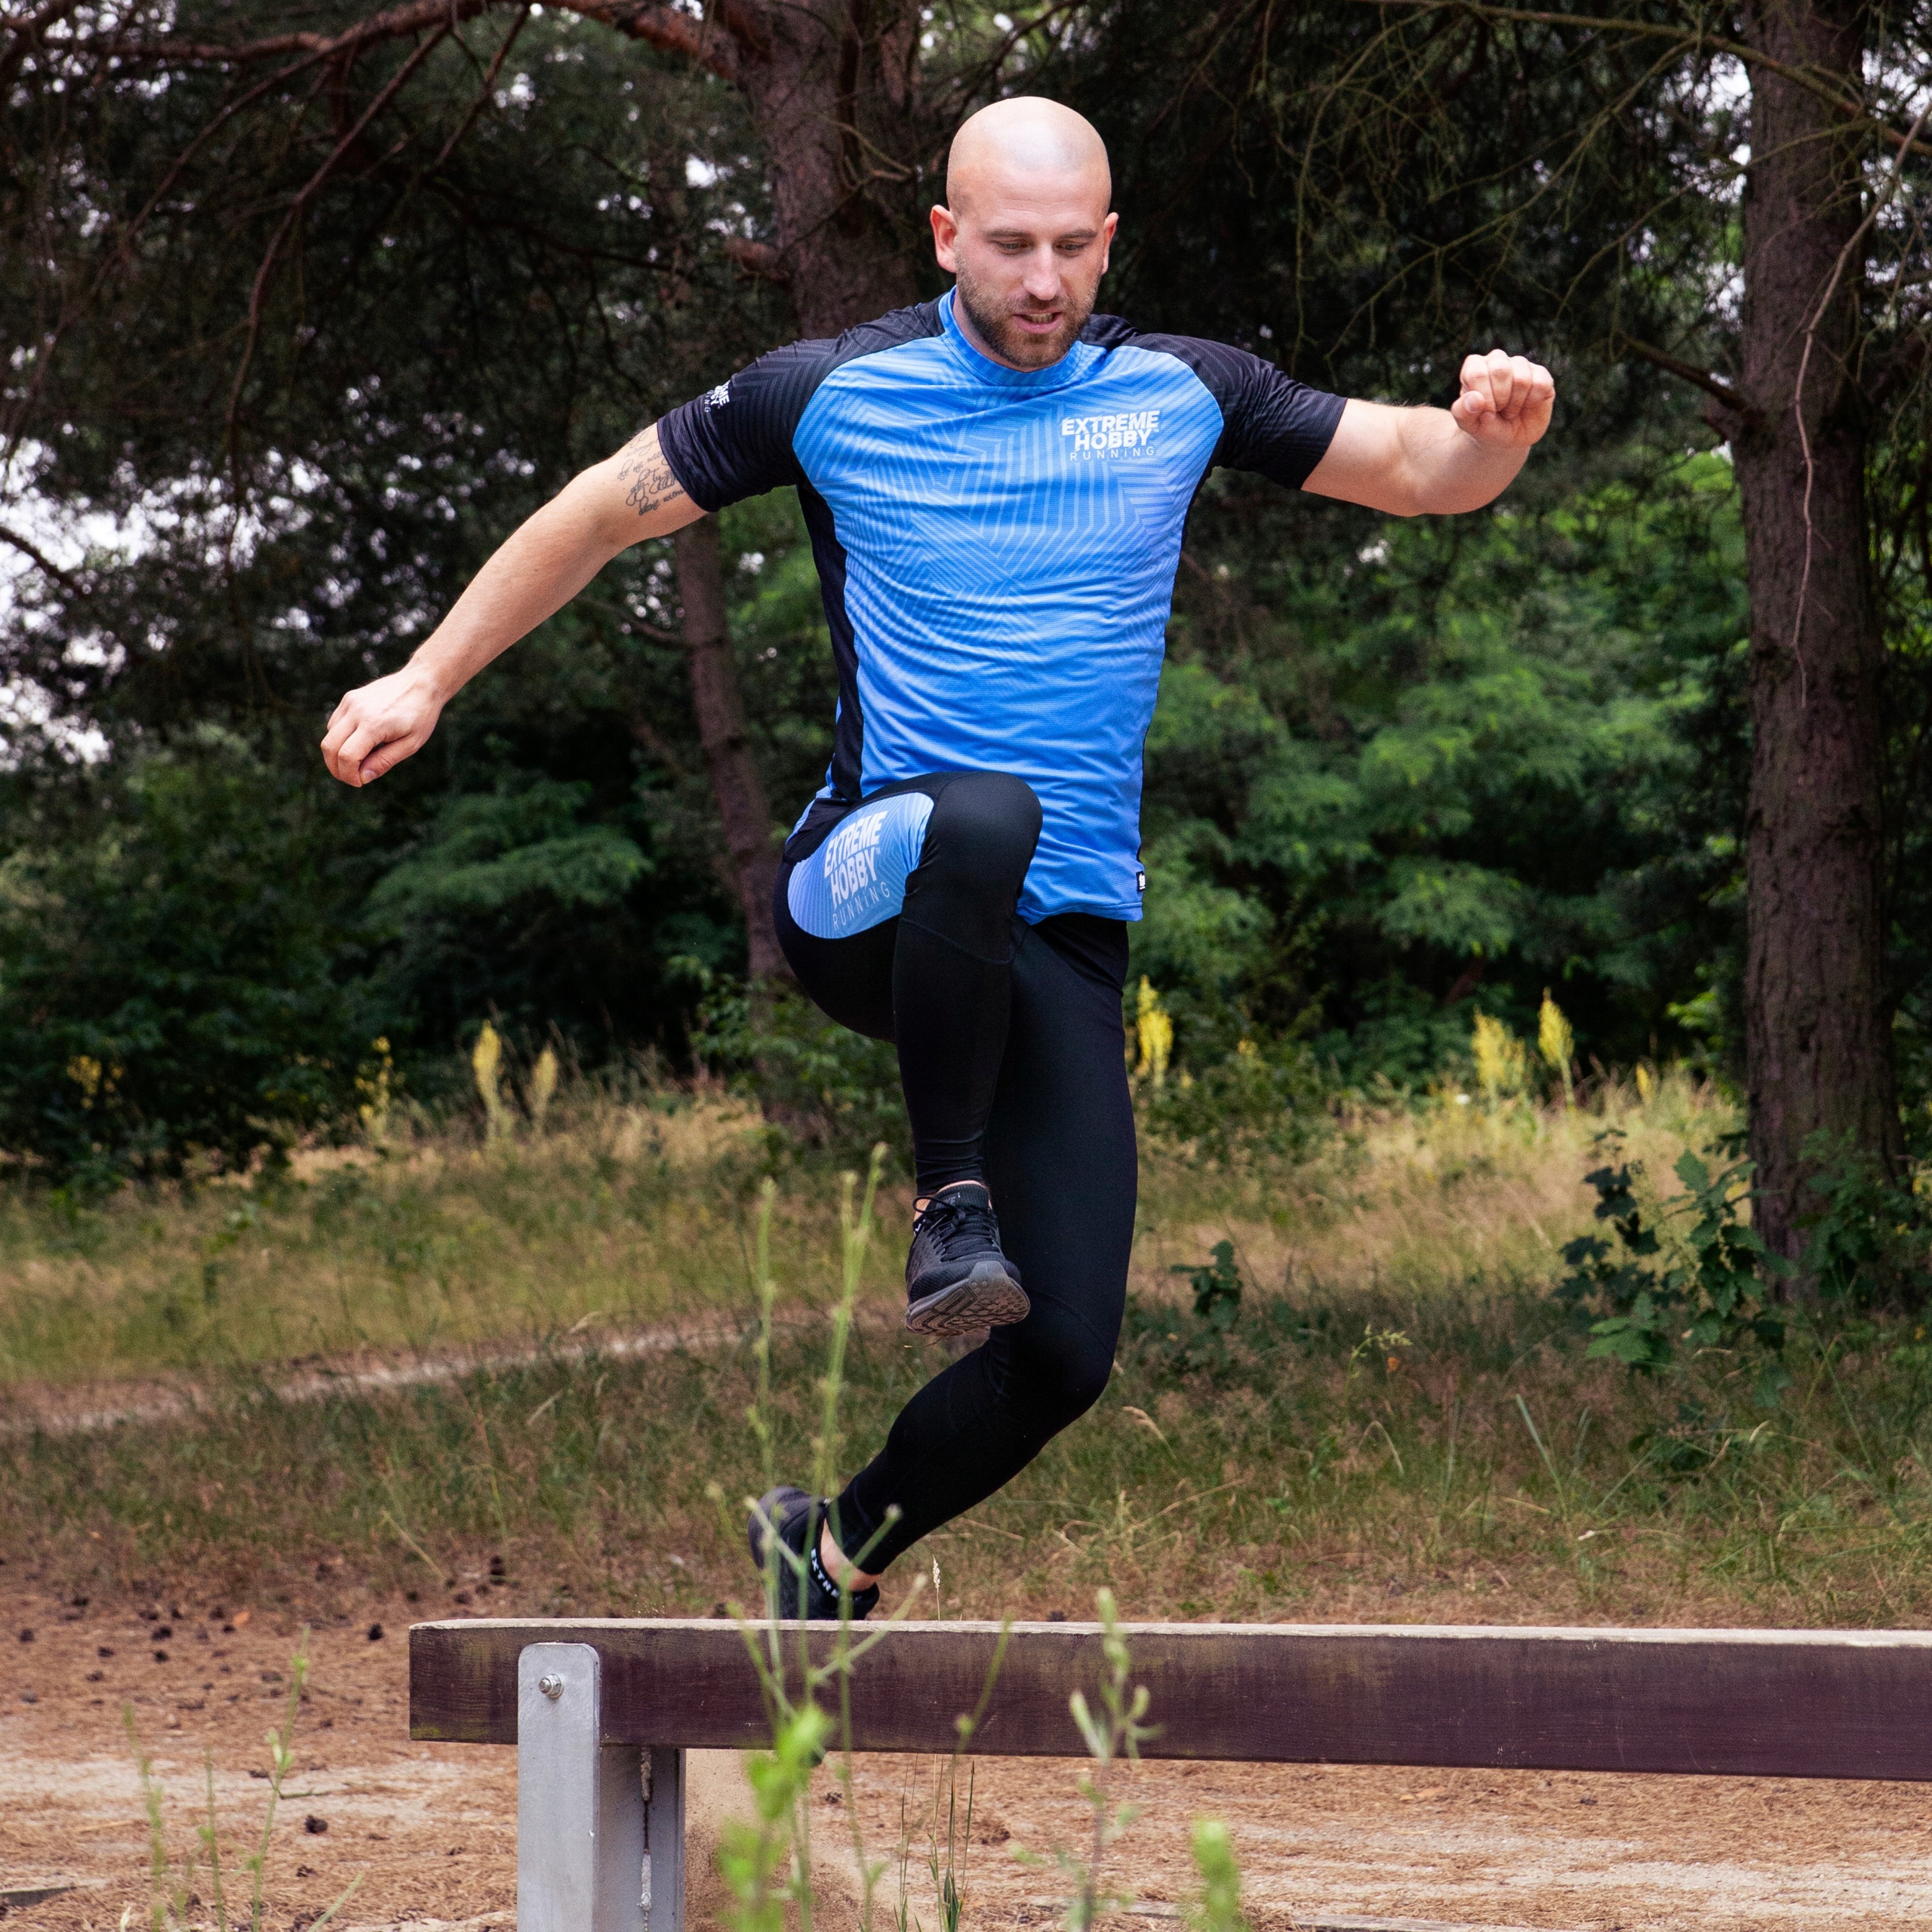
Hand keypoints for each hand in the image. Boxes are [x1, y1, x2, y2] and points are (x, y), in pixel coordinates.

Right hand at [320, 666, 444, 787]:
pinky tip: (359, 743)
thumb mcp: (411, 744)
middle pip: (329, 746)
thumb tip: (362, 778)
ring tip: (359, 761)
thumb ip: (385, 761)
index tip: (360, 782)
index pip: (347, 756)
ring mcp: (350, 702)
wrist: (422, 682)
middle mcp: (357, 711)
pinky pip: (335, 723)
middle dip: (336, 768)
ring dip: (338, 753)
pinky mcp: (349, 698)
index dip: (349, 775)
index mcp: (374, 724)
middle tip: (351, 778)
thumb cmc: (421, 715)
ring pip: (329, 735)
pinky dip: (340, 738)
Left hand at [1450, 348, 1554, 448]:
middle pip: (1501, 370)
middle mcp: (1497, 360)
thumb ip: (1462, 412)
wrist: (1507, 440)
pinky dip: (1532, 402)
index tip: (1485, 413)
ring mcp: (1520, 365)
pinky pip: (1541, 384)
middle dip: (1500, 399)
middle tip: (1498, 411)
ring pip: (1522, 378)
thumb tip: (1475, 398)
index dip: (1484, 399)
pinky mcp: (1541, 374)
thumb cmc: (1485, 427)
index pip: (1477, 373)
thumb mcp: (1469, 425)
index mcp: (1475, 367)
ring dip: (1515, 404)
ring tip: (1510, 411)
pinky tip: (1527, 406)